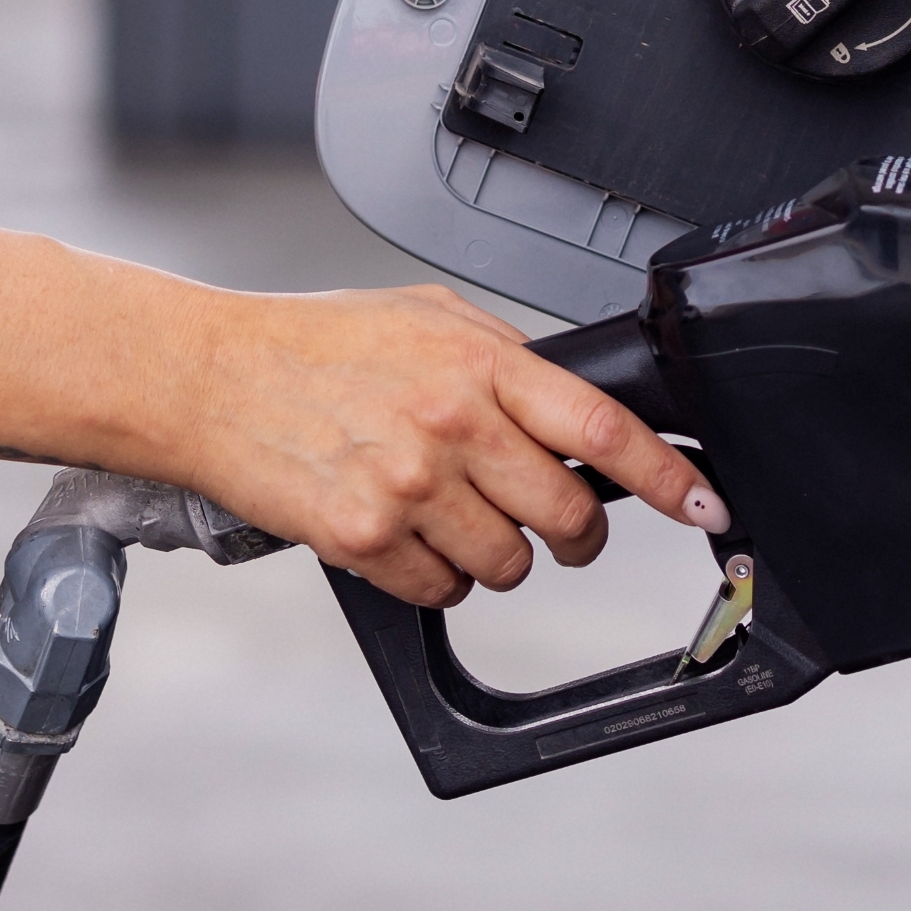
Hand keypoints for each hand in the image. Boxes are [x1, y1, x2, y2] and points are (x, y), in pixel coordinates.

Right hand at [166, 284, 727, 606]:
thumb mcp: (424, 318)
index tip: (704, 504)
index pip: (603, 430)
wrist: (206, 379)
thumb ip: (503, 359)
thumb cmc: (312, 344)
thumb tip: (573, 410)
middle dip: (576, 533)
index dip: (670, 478)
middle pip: (570, 516)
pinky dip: (435, 578)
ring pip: (510, 565)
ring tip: (452, 515)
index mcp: (477, 363)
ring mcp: (407, 487)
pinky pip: (442, 592)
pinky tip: (404, 534)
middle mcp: (450, 424)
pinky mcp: (363, 539)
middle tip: (557, 525)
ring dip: (498, 556)